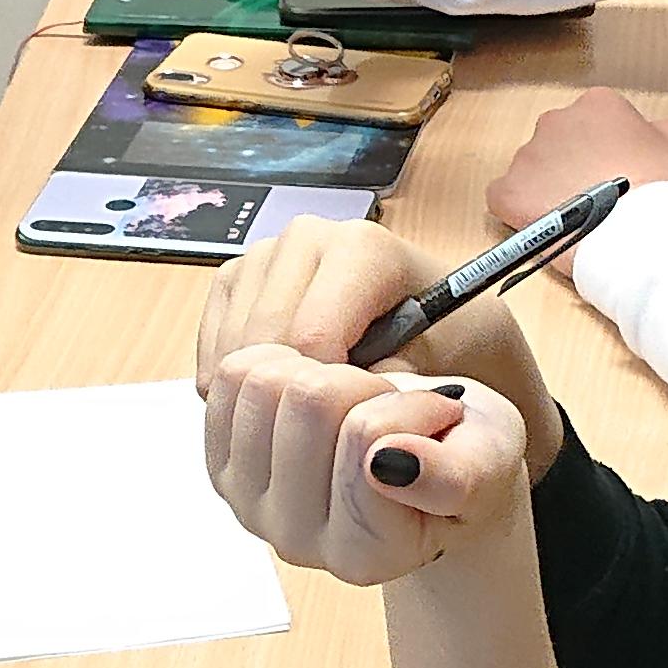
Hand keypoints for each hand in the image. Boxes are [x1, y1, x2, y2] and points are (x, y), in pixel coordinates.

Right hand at [195, 213, 559, 472]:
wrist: (446, 338)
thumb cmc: (453, 353)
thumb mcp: (447, 373)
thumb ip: (398, 389)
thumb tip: (356, 417)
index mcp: (362, 246)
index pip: (310, 338)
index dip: (325, 399)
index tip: (352, 429)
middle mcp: (306, 235)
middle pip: (264, 343)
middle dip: (294, 398)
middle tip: (332, 431)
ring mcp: (264, 255)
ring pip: (234, 350)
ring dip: (266, 395)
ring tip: (317, 414)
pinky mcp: (235, 281)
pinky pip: (215, 350)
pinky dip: (241, 386)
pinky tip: (287, 397)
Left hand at [202, 348, 529, 588]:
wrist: (427, 465)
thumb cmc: (461, 460)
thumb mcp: (488, 464)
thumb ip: (455, 476)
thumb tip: (391, 462)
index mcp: (366, 553)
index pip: (366, 433)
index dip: (409, 406)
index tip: (432, 423)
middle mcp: (297, 542)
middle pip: (308, 401)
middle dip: (361, 384)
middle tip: (388, 409)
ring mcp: (250, 506)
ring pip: (264, 383)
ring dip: (318, 372)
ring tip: (353, 403)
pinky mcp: (222, 465)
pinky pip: (233, 378)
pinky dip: (278, 364)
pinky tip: (312, 393)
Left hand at [489, 90, 667, 233]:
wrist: (641, 238)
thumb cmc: (665, 194)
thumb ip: (661, 131)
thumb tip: (650, 134)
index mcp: (598, 105)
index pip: (597, 120)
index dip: (609, 149)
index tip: (618, 171)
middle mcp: (558, 122)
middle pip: (562, 141)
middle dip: (575, 165)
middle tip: (597, 196)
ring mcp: (530, 157)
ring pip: (533, 169)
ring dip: (548, 187)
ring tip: (574, 218)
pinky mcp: (510, 192)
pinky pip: (504, 196)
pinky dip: (518, 208)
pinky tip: (541, 224)